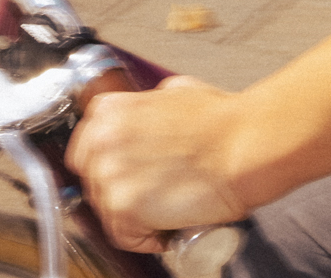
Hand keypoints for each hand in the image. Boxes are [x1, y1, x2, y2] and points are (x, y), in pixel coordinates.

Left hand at [65, 74, 251, 253]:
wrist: (244, 145)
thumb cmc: (221, 122)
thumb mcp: (177, 92)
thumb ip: (148, 106)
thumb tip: (149, 118)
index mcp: (109, 112)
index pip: (86, 151)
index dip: (110, 166)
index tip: (127, 174)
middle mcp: (102, 142)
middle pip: (95, 183)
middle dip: (122, 191)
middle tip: (153, 191)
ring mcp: (110, 176)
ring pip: (108, 212)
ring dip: (134, 215)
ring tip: (166, 207)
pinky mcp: (124, 208)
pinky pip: (125, 236)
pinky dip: (146, 238)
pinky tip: (168, 224)